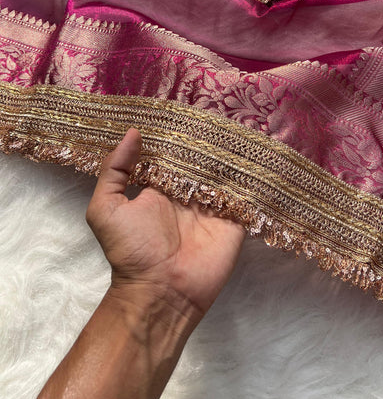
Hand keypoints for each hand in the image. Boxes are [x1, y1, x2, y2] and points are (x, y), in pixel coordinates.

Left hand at [86, 128, 244, 319]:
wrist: (160, 293)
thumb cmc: (130, 251)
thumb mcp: (106, 208)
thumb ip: (114, 170)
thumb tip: (134, 133)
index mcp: (161, 186)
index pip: (173, 152)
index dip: (180, 133)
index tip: (191, 105)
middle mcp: (188, 192)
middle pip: (203, 159)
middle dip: (211, 139)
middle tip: (225, 109)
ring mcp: (213, 206)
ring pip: (226, 172)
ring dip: (234, 155)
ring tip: (247, 124)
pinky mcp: (234, 220)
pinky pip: (246, 196)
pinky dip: (254, 179)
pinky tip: (262, 157)